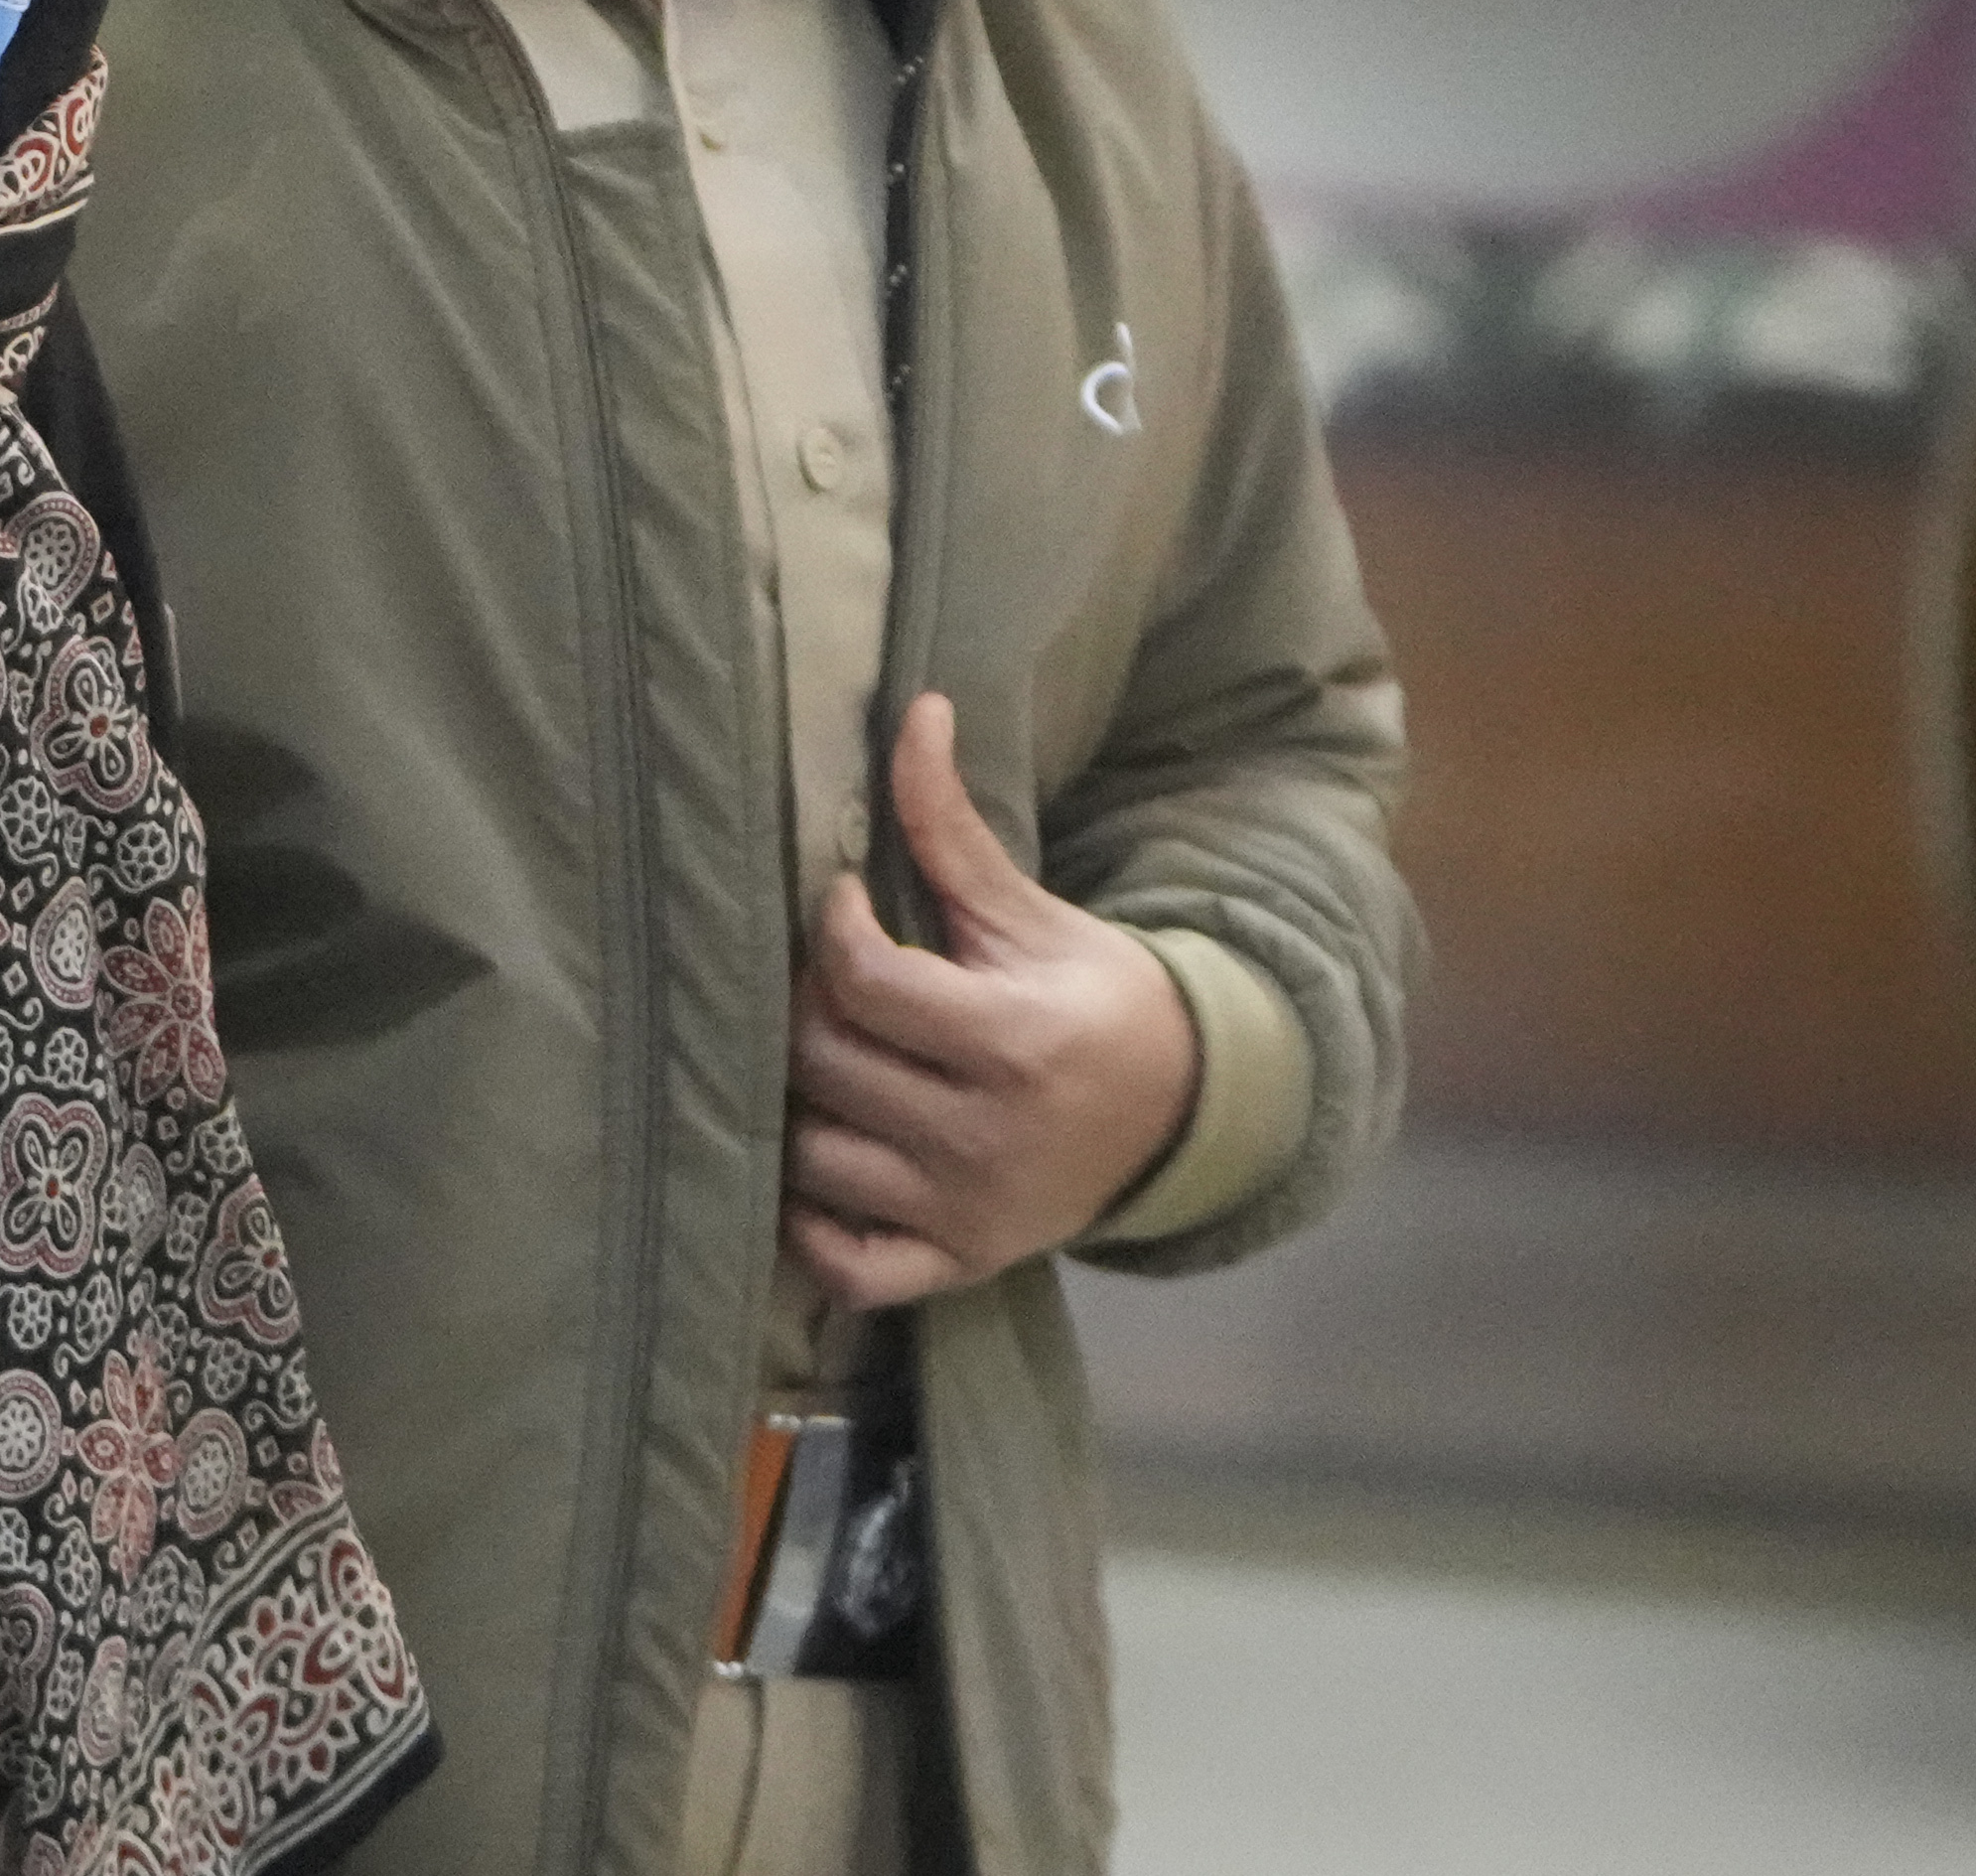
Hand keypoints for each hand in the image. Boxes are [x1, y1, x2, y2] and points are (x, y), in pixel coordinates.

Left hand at [782, 692, 1195, 1309]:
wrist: (1180, 1108)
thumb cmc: (1092, 995)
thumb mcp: (1031, 913)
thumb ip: (951, 828)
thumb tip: (914, 710)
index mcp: (1012, 1039)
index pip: (865, 981)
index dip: (832, 926)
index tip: (844, 900)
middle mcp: (986, 1135)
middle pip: (822, 1065)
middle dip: (803, 1007)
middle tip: (823, 980)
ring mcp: (967, 1210)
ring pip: (813, 1156)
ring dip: (795, 1101)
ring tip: (820, 1053)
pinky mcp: (957, 1263)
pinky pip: (848, 1265)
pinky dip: (811, 1225)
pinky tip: (814, 1163)